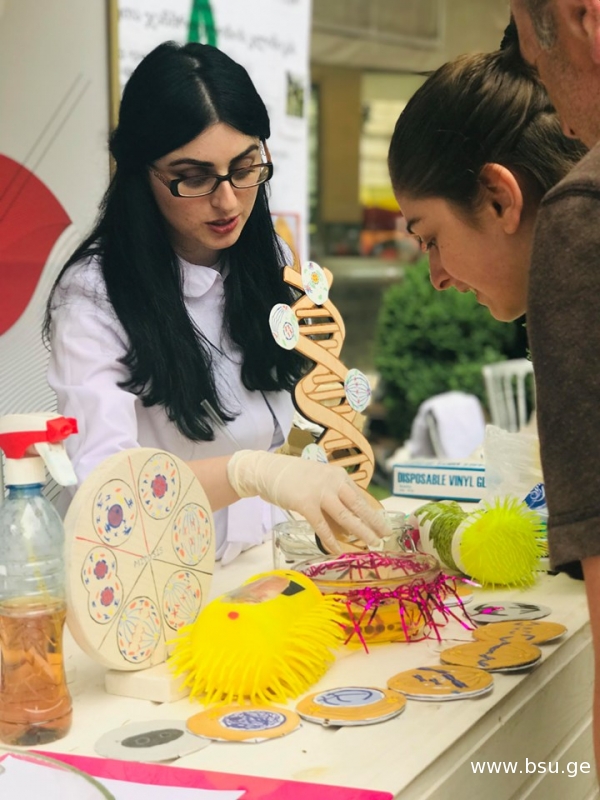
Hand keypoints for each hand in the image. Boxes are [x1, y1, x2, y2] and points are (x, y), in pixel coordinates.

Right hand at [227, 450, 389, 552]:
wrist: (267, 470)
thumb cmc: (293, 478)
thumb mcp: (319, 483)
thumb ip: (333, 501)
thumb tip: (347, 526)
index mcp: (338, 476)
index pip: (360, 497)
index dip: (373, 513)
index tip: (384, 525)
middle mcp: (333, 482)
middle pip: (358, 506)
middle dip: (374, 523)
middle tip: (385, 537)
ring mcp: (319, 492)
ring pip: (345, 516)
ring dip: (360, 532)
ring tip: (371, 544)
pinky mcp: (305, 503)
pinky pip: (322, 526)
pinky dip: (331, 540)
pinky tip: (338, 550)